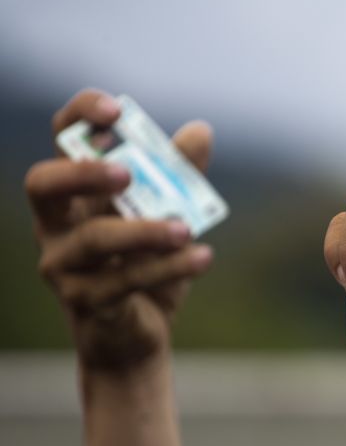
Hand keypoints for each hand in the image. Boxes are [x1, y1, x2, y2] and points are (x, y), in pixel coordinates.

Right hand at [27, 89, 213, 371]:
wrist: (142, 335)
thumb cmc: (148, 265)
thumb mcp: (169, 215)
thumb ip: (181, 176)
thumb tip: (200, 130)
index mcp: (74, 192)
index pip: (62, 140)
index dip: (81, 117)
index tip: (116, 109)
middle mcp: (55, 224)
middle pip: (43, 184)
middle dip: (83, 172)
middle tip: (128, 173)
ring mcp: (63, 264)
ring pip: (94, 239)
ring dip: (144, 230)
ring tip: (186, 229)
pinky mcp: (84, 301)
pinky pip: (124, 280)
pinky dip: (168, 266)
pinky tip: (202, 256)